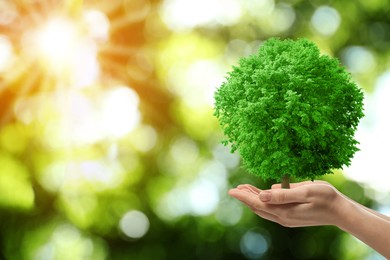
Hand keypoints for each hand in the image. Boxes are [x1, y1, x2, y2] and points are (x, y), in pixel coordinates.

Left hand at [228, 181, 346, 227]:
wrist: (340, 211)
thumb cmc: (325, 198)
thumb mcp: (305, 191)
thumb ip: (283, 194)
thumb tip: (262, 195)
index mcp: (284, 211)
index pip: (258, 203)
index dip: (244, 196)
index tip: (232, 190)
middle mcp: (283, 217)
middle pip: (258, 207)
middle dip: (246, 197)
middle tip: (234, 189)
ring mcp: (287, 218)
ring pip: (264, 208)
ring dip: (253, 199)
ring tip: (244, 189)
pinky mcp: (291, 216)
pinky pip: (272, 209)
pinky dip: (263, 201)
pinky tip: (262, 194)